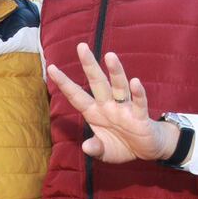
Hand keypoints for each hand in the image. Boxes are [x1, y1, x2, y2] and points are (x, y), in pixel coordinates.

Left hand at [47, 43, 178, 163]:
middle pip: (98, 82)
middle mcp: (108, 106)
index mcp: (95, 112)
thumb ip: (95, 148)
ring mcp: (124, 110)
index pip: (77, 95)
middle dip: (89, 65)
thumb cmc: (122, 145)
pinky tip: (135, 82)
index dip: (64, 83)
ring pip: (119, 86)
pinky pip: (138, 103)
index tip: (51, 67)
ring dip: (115, 72)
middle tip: (81, 47)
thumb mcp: (104, 151)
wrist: (146, 150)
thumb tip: (86, 147)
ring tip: (110, 56)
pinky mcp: (140, 117)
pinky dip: (137, 93)